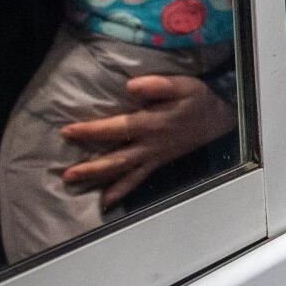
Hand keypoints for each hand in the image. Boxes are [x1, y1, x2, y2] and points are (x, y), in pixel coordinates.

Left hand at [60, 74, 234, 207]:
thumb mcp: (185, 85)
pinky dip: (121, 192)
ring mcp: (154, 157)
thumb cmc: (198, 100)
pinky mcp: (157, 163)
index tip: (68, 131)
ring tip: (73, 181)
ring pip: (123, 171)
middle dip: (90, 166)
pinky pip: (137, 180)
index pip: (117, 129)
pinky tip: (105, 201)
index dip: (92, 131)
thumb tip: (131, 85)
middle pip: (116, 159)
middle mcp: (151, 145)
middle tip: (67, 173)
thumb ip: (159, 85)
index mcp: (154, 124)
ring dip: (98, 178)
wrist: (219, 122)